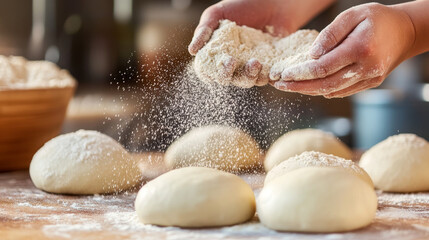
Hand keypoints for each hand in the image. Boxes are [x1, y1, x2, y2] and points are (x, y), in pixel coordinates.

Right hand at [189, 0, 333, 86]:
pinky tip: (268, 68)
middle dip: (228, 74)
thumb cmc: (241, 5)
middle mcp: (233, 64)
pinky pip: (266, 77)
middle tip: (232, 61)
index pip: (209, 71)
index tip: (221, 61)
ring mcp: (250, 66)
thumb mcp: (217, 13)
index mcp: (217, 54)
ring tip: (255, 62)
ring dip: (249, 76)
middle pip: (228, 79)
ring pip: (247, 81)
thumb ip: (204, 30)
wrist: (272, 1)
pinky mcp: (269, 66)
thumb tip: (192, 50)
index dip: (211, 72)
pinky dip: (266, 75)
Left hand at [269, 3, 414, 97]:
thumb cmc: (377, 19)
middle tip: (279, 85)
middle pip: (325, 84)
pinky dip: (324, 90)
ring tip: (290, 87)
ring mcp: (370, 79)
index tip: (283, 74)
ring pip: (333, 91)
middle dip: (299, 87)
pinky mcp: (371, 83)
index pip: (323, 68)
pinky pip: (343, 91)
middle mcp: (366, 68)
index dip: (301, 73)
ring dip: (309, 91)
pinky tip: (309, 87)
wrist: (407, 31)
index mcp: (360, 49)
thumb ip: (330, 34)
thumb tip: (312, 55)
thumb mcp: (352, 15)